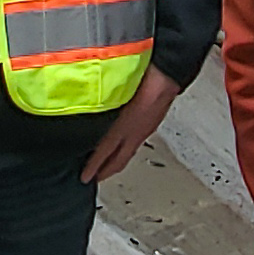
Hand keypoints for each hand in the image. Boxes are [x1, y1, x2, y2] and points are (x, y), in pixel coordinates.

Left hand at [81, 66, 180, 184]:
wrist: (168, 75)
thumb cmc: (144, 80)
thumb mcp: (116, 93)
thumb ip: (100, 105)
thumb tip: (85, 109)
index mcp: (125, 127)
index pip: (105, 152)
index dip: (94, 166)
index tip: (85, 177)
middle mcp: (135, 133)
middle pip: (119, 160)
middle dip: (106, 172)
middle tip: (95, 178)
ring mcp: (144, 130)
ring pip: (128, 152)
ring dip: (116, 161)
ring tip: (107, 164)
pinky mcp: (151, 124)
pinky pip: (134, 143)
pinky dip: (125, 149)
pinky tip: (124, 142)